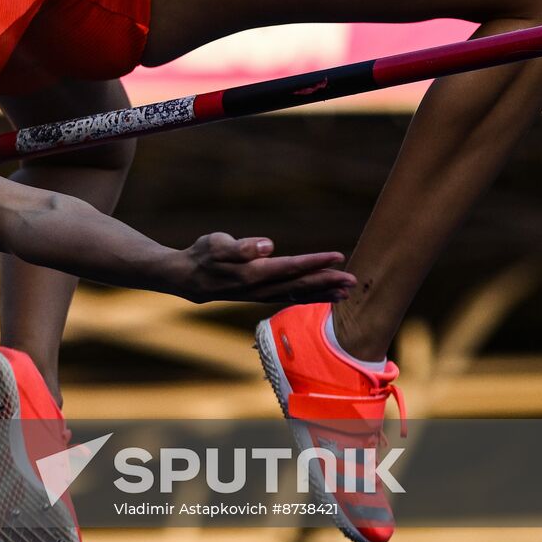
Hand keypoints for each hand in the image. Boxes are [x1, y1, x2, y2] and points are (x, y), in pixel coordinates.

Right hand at [179, 233, 355, 303]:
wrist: (188, 279)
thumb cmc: (202, 256)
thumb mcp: (215, 244)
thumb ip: (241, 246)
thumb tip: (268, 245)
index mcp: (252, 273)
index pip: (290, 267)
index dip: (314, 262)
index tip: (337, 256)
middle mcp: (260, 288)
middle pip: (300, 284)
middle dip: (327, 281)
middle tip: (352, 279)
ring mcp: (262, 295)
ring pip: (298, 294)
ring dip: (323, 293)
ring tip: (347, 291)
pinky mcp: (262, 296)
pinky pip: (292, 297)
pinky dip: (311, 297)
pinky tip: (326, 295)